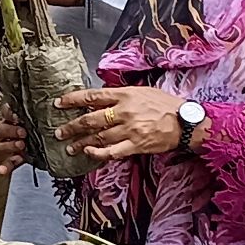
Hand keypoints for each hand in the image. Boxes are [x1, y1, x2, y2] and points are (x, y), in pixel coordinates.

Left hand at [56, 86, 187, 162]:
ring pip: (98, 137)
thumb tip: (100, 97)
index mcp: (125, 95)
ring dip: (80, 143)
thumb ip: (121, 95)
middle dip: (71, 126)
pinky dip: (98, 153)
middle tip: (59, 132)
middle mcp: (124, 111)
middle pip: (90, 119)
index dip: (73, 100)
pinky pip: (112, 151)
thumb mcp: (142, 91)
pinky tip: (88, 153)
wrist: (185, 121)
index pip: (92, 96)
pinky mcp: (136, 145)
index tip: (59, 103)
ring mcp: (129, 129)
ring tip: (69, 147)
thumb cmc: (165, 105)